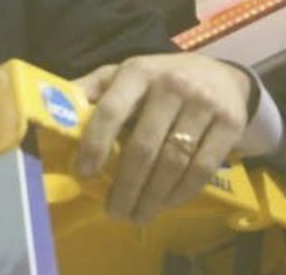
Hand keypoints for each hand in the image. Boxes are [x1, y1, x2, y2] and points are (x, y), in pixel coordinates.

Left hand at [73, 53, 251, 223]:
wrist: (220, 73)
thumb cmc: (160, 78)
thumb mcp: (125, 73)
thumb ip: (93, 89)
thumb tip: (54, 109)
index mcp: (137, 71)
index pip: (110, 111)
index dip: (95, 144)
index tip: (83, 174)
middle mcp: (171, 85)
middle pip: (143, 146)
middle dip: (125, 185)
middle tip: (113, 211)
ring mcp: (204, 104)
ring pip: (173, 161)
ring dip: (153, 196)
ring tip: (137, 214)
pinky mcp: (230, 123)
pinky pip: (203, 167)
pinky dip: (182, 192)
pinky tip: (167, 204)